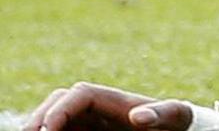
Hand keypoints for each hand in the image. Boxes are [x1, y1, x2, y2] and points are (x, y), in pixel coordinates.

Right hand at [24, 83, 218, 130]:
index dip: (62, 108)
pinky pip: (63, 130)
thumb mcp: (176, 115)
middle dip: (42, 116)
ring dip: (40, 126)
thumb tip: (138, 117)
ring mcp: (90, 121)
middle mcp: (98, 108)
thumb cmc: (177, 121)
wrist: (175, 129)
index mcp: (116, 99)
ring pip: (55, 117)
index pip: (81, 93)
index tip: (49, 128)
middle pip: (59, 101)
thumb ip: (163, 113)